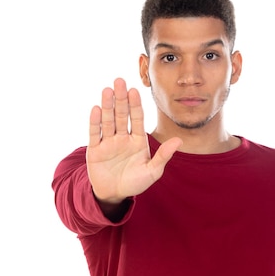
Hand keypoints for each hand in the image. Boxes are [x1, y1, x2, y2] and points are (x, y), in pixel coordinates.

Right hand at [86, 78, 181, 204]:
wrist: (115, 194)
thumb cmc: (135, 182)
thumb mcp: (152, 171)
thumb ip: (163, 156)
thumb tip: (179, 141)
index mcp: (138, 140)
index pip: (137, 118)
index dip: (136, 105)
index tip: (135, 90)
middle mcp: (123, 137)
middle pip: (122, 114)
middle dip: (121, 98)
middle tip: (119, 81)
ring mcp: (108, 142)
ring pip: (108, 120)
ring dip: (108, 105)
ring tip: (108, 90)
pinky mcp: (95, 150)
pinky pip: (95, 133)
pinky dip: (95, 121)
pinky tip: (96, 108)